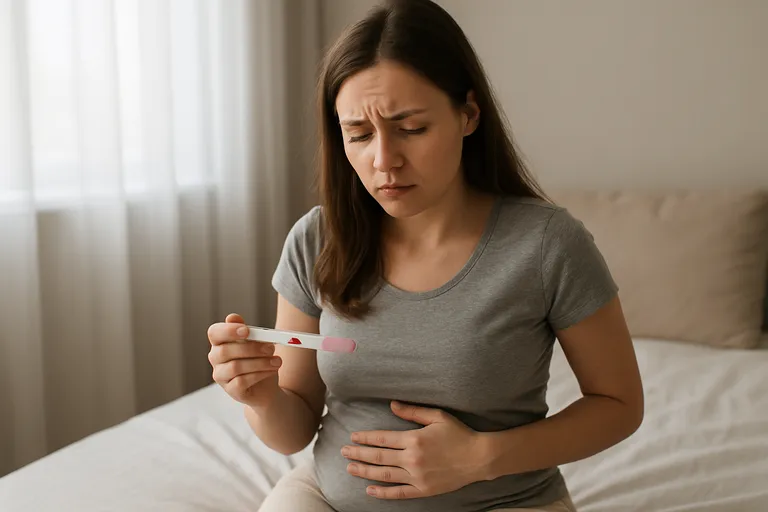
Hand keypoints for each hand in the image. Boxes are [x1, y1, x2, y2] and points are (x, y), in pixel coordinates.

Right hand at [207, 313, 281, 408]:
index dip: (228, 330)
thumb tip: (232, 317)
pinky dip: (259, 375)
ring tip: (277, 362)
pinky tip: (271, 371)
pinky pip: (241, 382)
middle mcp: (216, 358)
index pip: (214, 333)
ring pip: (235, 367)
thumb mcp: (257, 342)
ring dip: (260, 362)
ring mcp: (221, 376)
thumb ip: (247, 331)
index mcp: (220, 342)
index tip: (247, 330)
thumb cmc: (259, 359)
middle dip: (251, 348)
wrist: (267, 386)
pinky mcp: (231, 390)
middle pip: (225, 351)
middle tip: (271, 348)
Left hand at [341, 401, 487, 499]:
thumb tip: (392, 405)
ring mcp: (417, 476)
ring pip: (384, 474)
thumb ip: (412, 412)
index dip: (365, 438)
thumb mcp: (437, 416)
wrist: (479, 458)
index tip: (353, 437)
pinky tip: (370, 490)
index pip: (382, 439)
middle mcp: (413, 459)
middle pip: (379, 457)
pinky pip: (399, 493)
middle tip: (343, 452)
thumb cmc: (459, 434)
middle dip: (359, 454)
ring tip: (350, 468)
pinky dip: (383, 492)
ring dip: (365, 471)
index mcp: (414, 439)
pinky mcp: (423, 490)